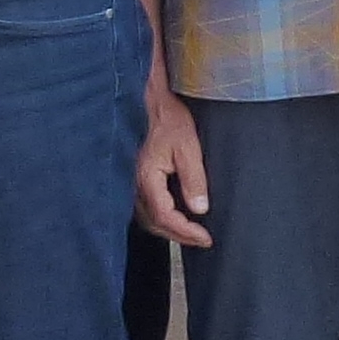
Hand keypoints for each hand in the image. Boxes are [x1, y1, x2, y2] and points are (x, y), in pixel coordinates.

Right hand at [135, 91, 211, 246]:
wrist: (150, 100)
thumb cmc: (167, 118)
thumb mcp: (188, 147)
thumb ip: (194, 179)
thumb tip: (200, 209)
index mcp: (147, 177)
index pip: (165, 217)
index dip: (186, 231)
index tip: (205, 237)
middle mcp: (135, 183)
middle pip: (155, 223)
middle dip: (179, 235)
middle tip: (201, 239)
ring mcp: (132, 181)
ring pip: (147, 218)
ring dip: (169, 229)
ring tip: (190, 232)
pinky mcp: (135, 177)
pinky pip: (145, 207)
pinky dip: (160, 218)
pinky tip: (174, 215)